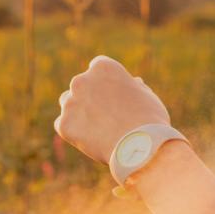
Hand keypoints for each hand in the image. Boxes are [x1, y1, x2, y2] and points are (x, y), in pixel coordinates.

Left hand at [54, 56, 169, 163]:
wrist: (140, 146)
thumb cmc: (150, 120)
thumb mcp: (147, 96)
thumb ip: (135, 87)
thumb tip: (134, 83)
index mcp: (103, 67)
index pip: (97, 69)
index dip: (106, 84)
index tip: (114, 97)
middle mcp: (82, 80)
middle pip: (81, 86)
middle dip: (90, 98)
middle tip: (106, 117)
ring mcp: (70, 103)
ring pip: (68, 105)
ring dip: (78, 113)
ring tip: (99, 130)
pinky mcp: (64, 125)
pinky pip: (64, 126)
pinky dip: (74, 133)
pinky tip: (93, 140)